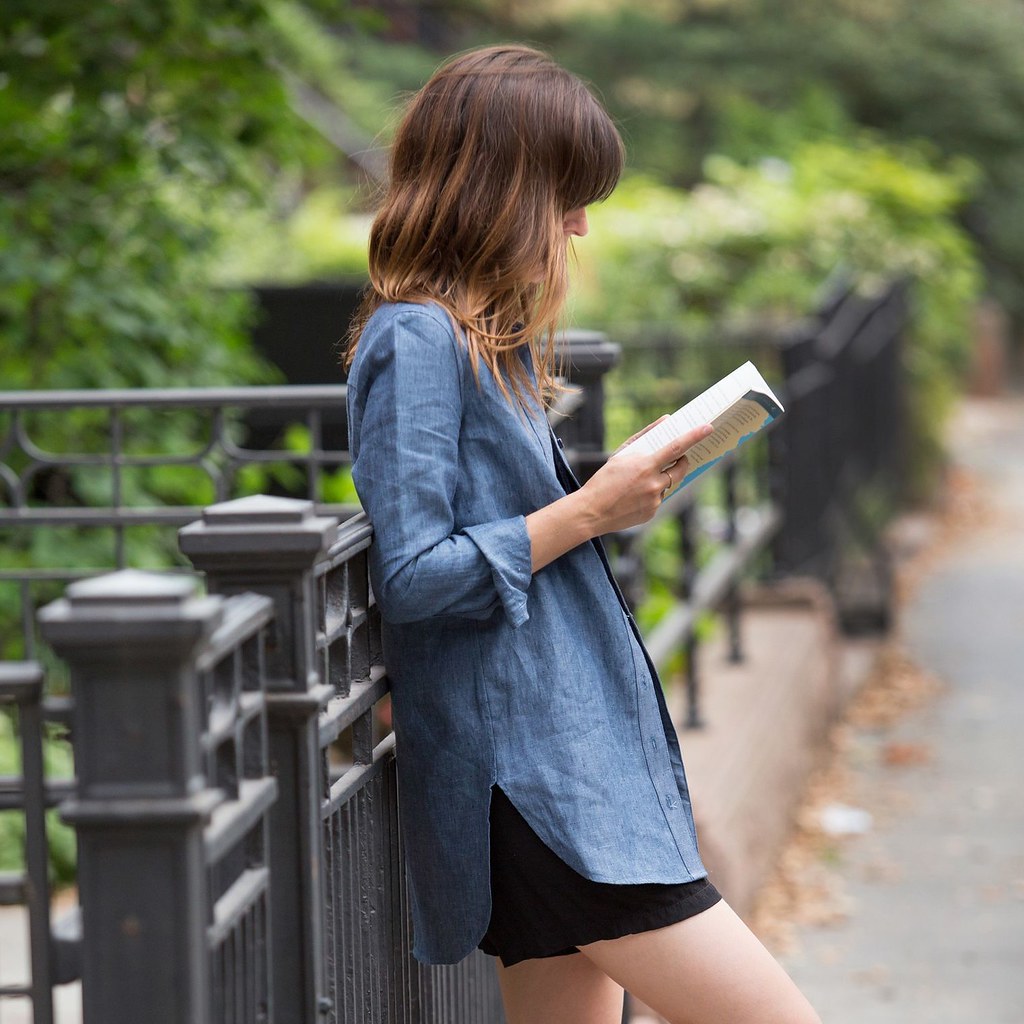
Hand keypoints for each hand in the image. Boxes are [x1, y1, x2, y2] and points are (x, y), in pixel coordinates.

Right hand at [575, 420, 714, 535]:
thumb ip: (645, 436)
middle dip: (683, 461)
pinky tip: (634, 497)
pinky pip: (659, 499)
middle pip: (681, 468)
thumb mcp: (621, 454)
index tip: (708, 428)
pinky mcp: (652, 512)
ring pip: (669, 484)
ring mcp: (655, 500)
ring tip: (640, 482)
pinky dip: (652, 494)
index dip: (694, 436)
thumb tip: (666, 420)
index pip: (677, 448)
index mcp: (645, 465)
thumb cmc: (605, 479)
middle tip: (678, 458)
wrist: (592, 511)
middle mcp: (654, 483)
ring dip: (662, 479)